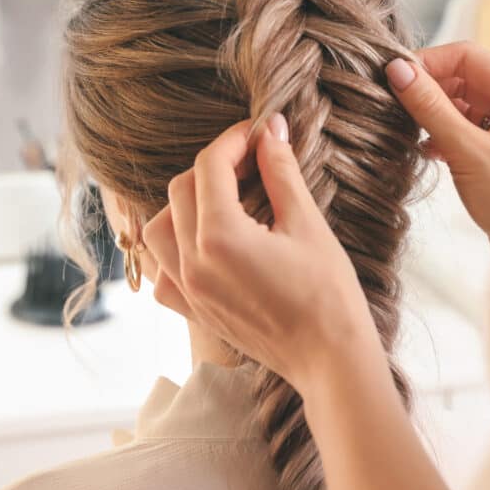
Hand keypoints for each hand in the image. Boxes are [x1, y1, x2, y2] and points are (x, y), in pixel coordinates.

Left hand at [142, 116, 379, 393]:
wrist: (330, 359)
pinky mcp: (193, 312)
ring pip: (159, 228)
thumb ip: (281, 171)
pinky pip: (162, 272)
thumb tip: (270, 130)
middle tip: (250, 160)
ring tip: (224, 199)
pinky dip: (174, 250)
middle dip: (213, 166)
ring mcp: (188, 291)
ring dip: (185, 204)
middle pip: (181, 190)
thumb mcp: (307, 223)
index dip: (233, 140)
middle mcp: (192, 263)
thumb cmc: (328, 294)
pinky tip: (206, 244)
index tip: (257, 133)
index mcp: (219, 237)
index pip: (209, 166)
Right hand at [386, 41, 489, 237]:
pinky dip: (447, 133)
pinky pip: (470, 126)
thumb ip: (430, 107)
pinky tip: (430, 150)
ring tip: (411, 132)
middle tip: (396, 108)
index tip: (393, 78)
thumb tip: (398, 70)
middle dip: (429, 91)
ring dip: (436, 115)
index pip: (466, 56)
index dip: (427, 64)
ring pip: (464, 103)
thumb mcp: (466, 150)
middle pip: (464, 78)